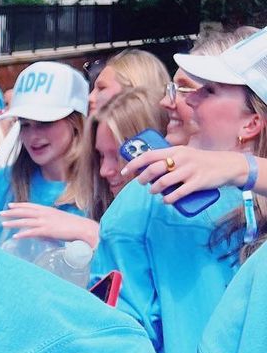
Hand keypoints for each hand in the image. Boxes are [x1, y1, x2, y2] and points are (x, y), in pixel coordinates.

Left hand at [0, 202, 98, 244]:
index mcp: (47, 209)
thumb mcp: (57, 219)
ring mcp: (45, 222)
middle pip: (24, 211)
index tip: (10, 205)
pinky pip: (32, 232)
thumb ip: (47, 222)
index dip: (19, 205)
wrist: (82, 228)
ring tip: (3, 224)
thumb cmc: (72, 225)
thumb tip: (39, 230)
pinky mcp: (47, 230)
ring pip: (25, 221)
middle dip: (12, 212)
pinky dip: (22, 234)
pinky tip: (15, 236)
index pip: (30, 205)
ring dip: (13, 222)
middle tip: (1, 213)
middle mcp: (44, 213)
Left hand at [122, 145, 253, 200]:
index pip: (149, 156)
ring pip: (163, 183)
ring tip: (154, 192)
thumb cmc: (200, 161)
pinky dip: (168, 199)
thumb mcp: (184, 155)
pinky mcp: (198, 182)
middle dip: (143, 179)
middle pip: (153, 170)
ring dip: (154, 190)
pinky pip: (178, 193)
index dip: (134, 164)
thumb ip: (168, 159)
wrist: (226, 165)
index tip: (125, 172)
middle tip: (142, 183)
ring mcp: (190, 171)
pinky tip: (166, 201)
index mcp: (175, 151)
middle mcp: (181, 159)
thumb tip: (147, 169)